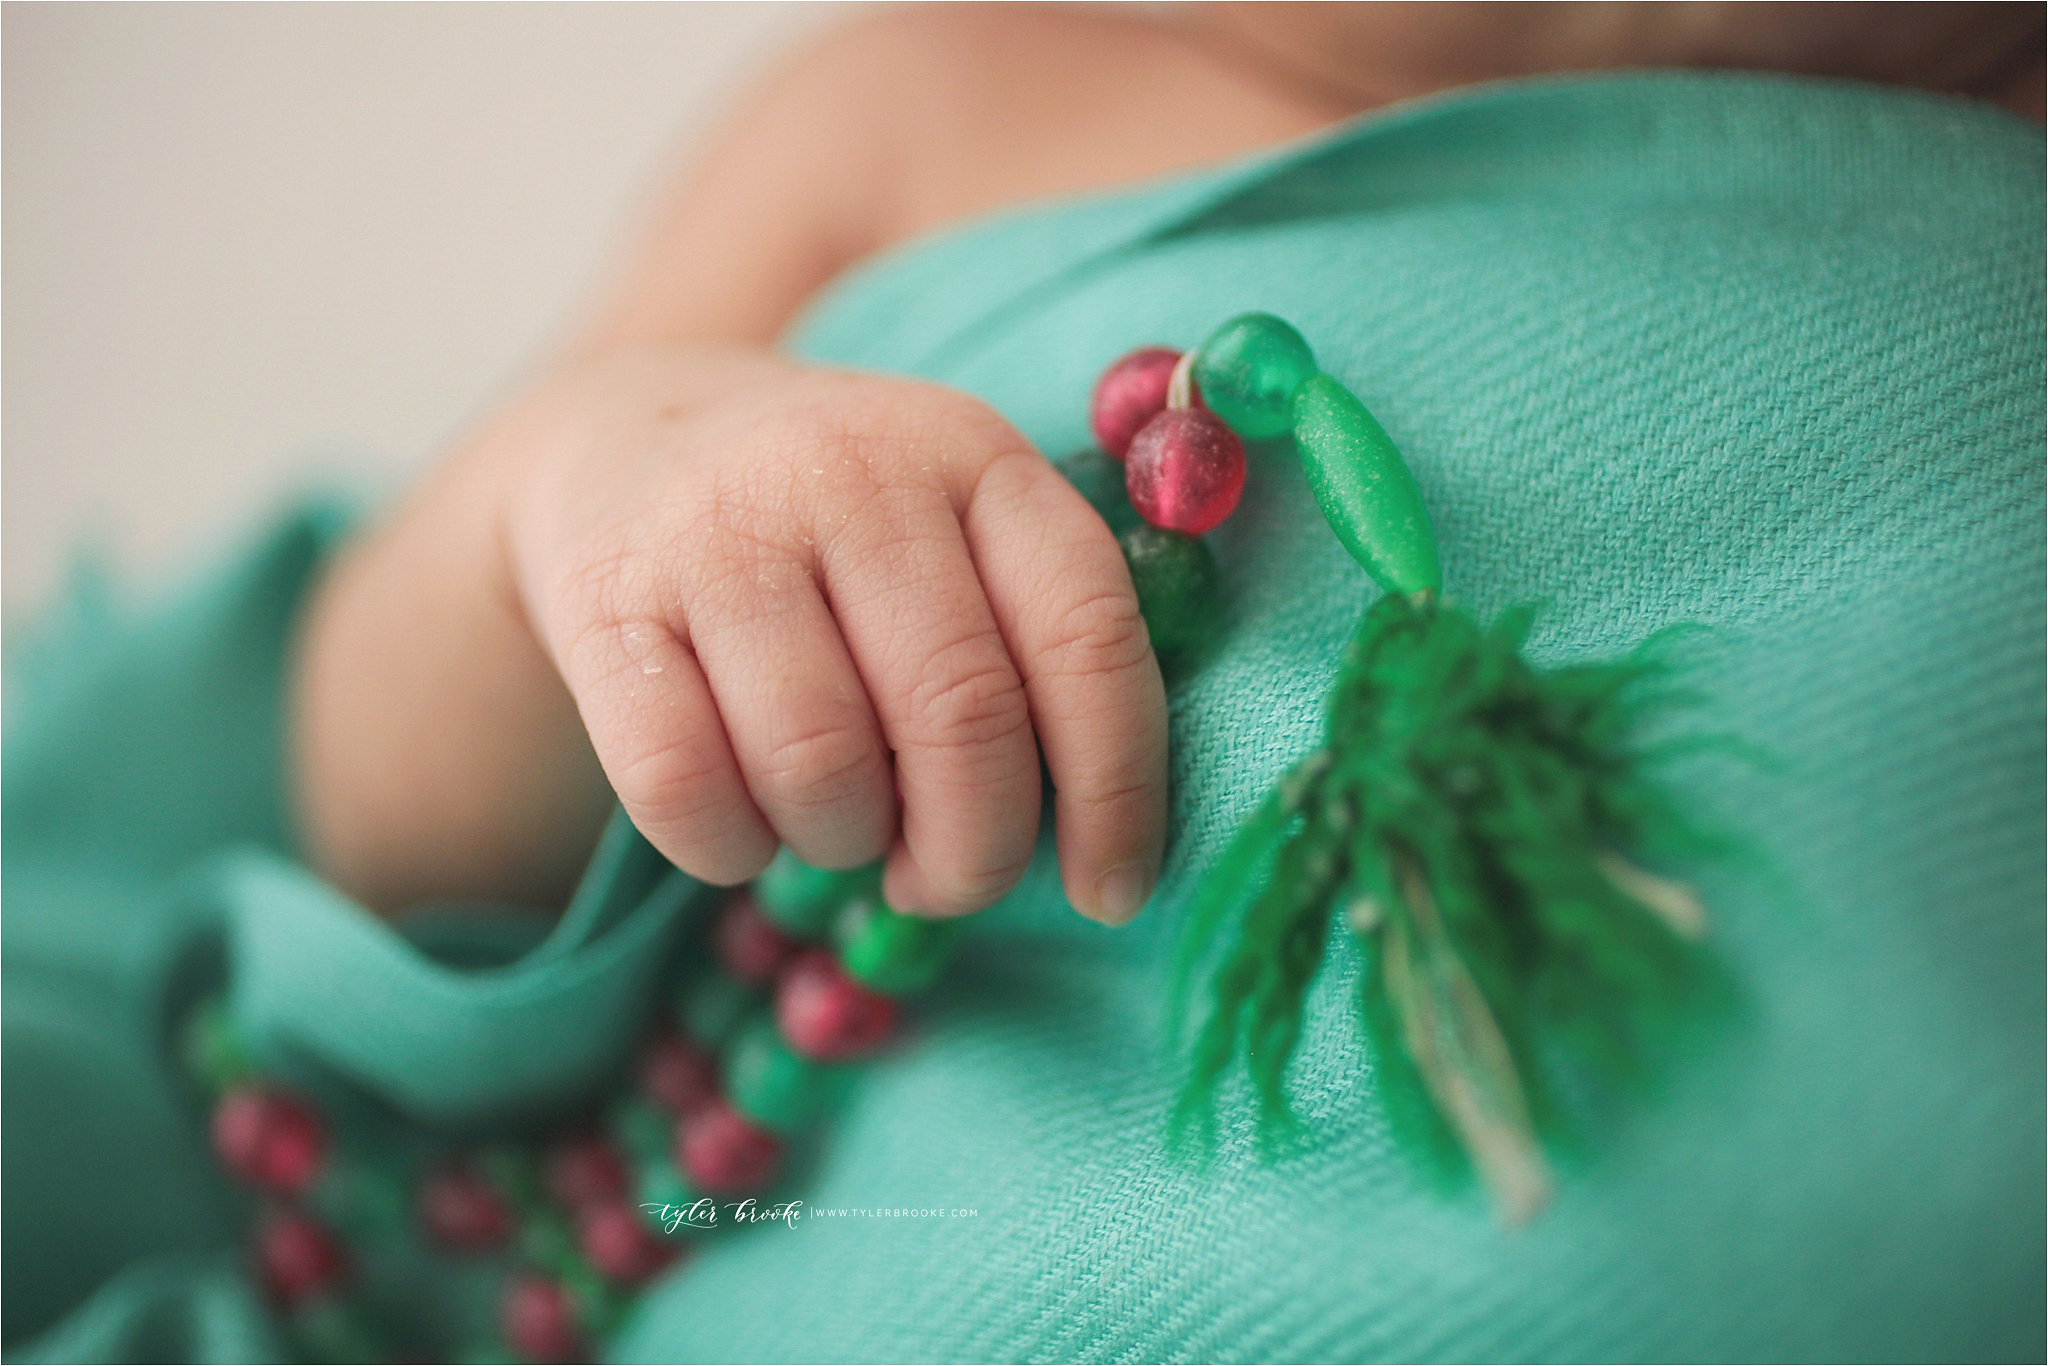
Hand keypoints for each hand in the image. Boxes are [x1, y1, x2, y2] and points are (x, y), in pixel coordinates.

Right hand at [492, 345, 1167, 923]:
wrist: (628, 434)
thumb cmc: (841, 533)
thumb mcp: (958, 535)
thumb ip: (1036, 651)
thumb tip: (1088, 851)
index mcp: (976, 457)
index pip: (1088, 635)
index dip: (1116, 790)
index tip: (1111, 895)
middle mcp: (853, 472)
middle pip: (961, 717)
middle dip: (972, 851)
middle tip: (945, 880)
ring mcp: (717, 529)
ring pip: (820, 767)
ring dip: (843, 844)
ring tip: (836, 820)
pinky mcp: (601, 598)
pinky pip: (683, 788)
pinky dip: (730, 848)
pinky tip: (742, 823)